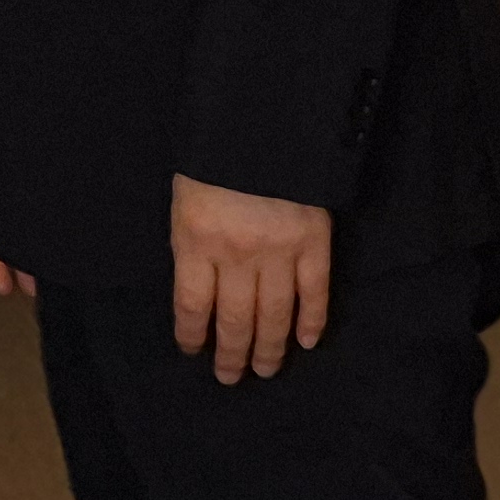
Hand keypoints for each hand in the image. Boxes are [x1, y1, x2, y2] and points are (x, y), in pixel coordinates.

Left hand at [169, 172, 331, 383]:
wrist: (261, 121)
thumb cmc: (210, 156)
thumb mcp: (183, 198)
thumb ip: (191, 243)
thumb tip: (199, 288)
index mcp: (195, 241)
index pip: (192, 305)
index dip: (191, 334)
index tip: (192, 351)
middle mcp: (237, 255)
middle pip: (235, 320)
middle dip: (232, 354)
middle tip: (231, 378)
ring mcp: (280, 252)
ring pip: (275, 315)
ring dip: (270, 348)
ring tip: (265, 370)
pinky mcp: (315, 243)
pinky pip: (315, 292)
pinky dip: (313, 320)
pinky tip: (307, 341)